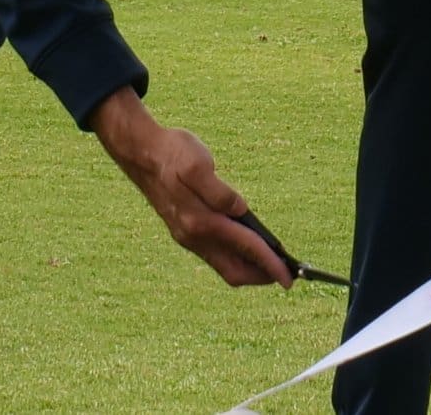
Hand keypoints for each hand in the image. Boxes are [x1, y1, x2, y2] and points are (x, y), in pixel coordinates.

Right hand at [89, 90, 286, 287]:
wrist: (141, 152)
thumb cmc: (172, 154)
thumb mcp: (198, 164)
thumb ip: (219, 192)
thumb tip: (240, 210)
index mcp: (201, 221)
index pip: (245, 248)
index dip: (270, 264)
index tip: (289, 278)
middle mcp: (194, 236)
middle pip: (234, 271)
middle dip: (261, 275)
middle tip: (286, 273)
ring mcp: (188, 236)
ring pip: (224, 266)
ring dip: (249, 268)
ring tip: (272, 262)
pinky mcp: (184, 232)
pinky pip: (215, 256)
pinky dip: (235, 257)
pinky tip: (247, 247)